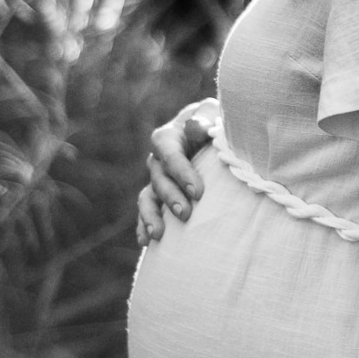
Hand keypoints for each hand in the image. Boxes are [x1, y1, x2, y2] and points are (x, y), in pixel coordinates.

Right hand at [135, 100, 217, 246]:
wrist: (212, 134)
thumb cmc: (215, 122)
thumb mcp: (213, 114)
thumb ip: (206, 119)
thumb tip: (198, 126)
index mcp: (169, 137)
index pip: (169, 154)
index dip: (181, 173)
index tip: (198, 192)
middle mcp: (159, 159)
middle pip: (158, 178)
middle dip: (171, 197)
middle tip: (186, 214)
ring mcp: (158, 180)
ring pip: (148, 198)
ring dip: (151, 216)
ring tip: (158, 235)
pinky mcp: (161, 196)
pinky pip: (148, 212)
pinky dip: (144, 226)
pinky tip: (146, 243)